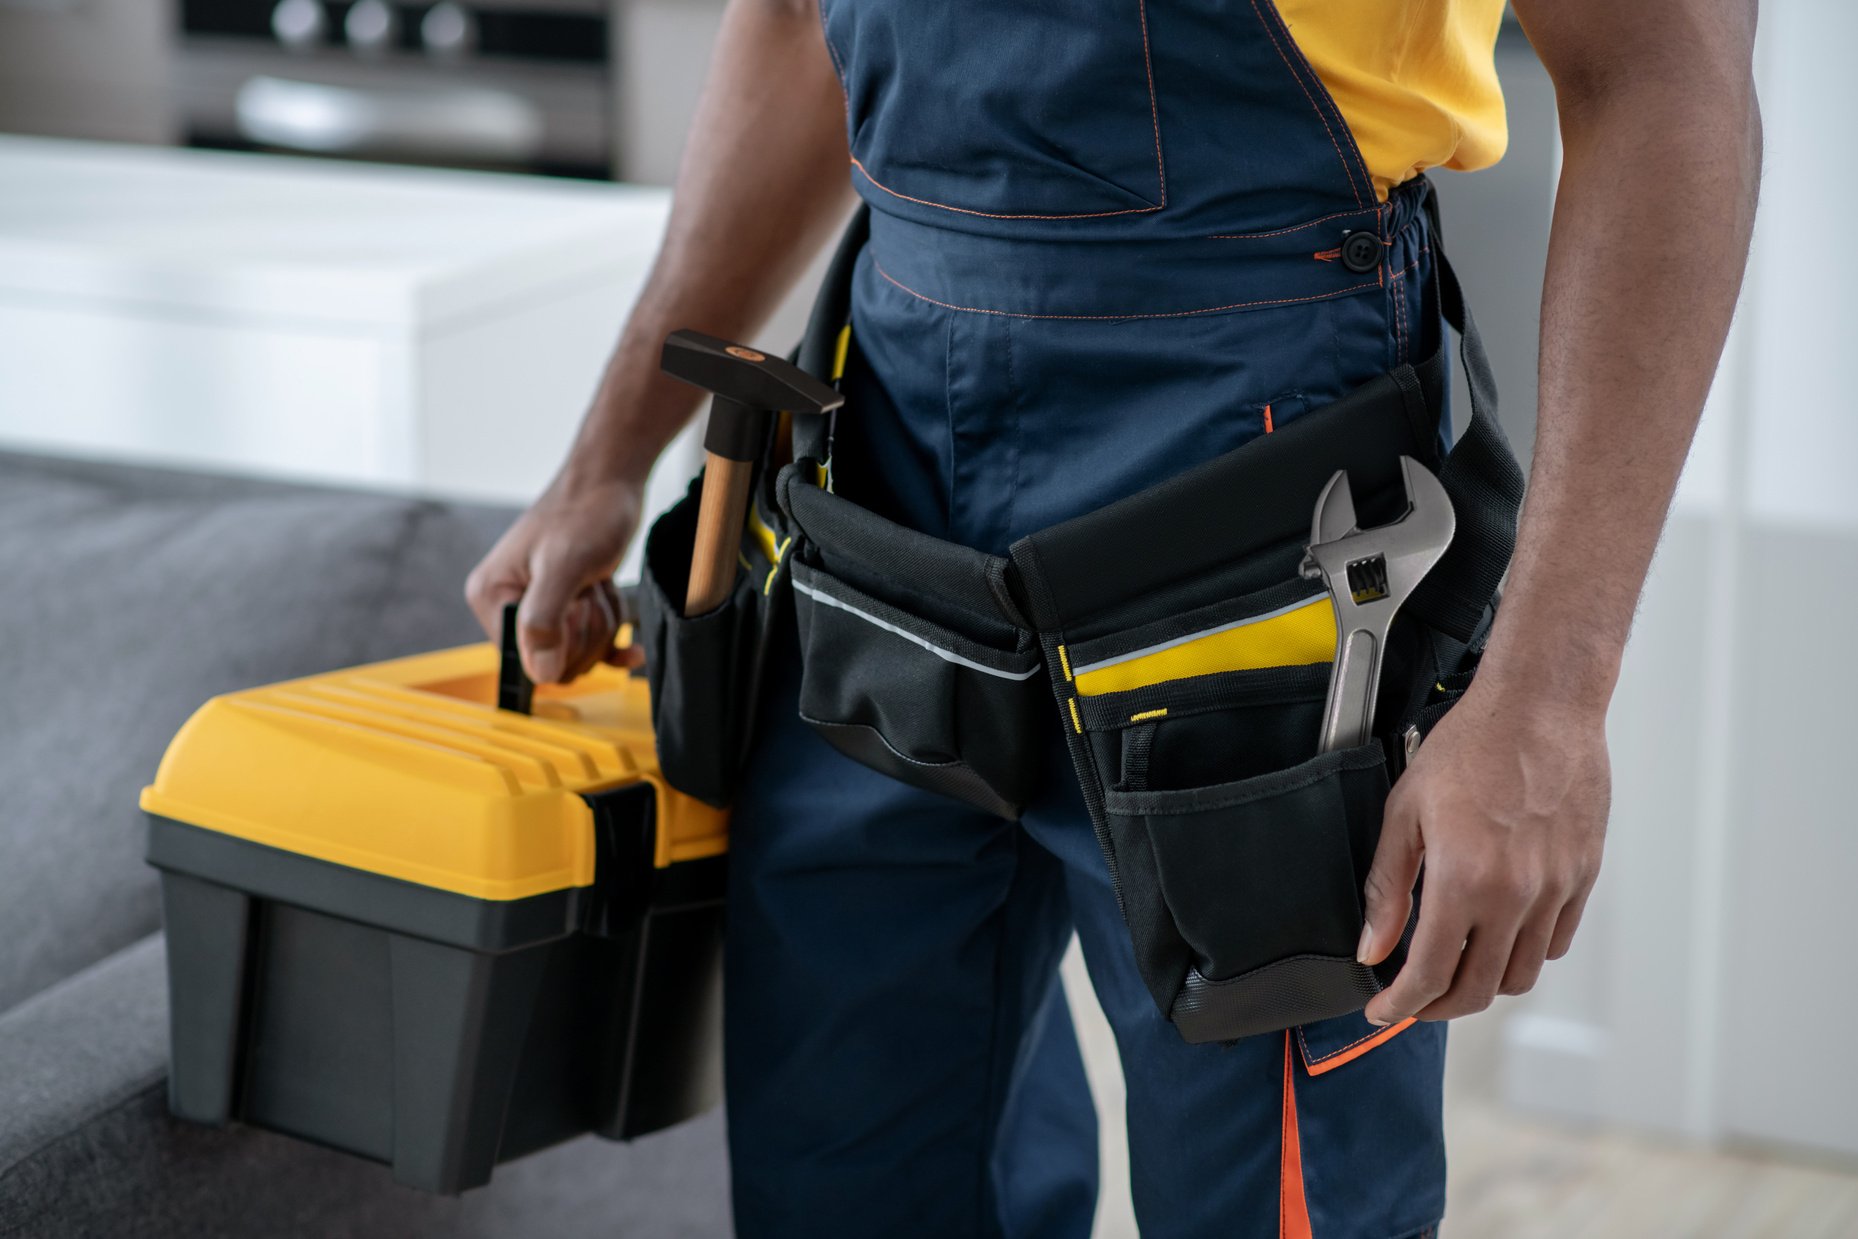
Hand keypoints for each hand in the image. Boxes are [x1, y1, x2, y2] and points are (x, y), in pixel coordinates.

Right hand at [465, 474, 643, 683]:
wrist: (611, 482)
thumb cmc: (586, 514)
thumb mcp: (565, 566)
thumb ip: (545, 621)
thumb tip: (540, 674)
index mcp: (491, 597)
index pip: (524, 661)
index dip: (561, 645)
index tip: (575, 605)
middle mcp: (508, 606)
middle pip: (555, 661)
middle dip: (587, 631)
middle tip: (590, 588)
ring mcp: (540, 608)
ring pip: (579, 654)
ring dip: (603, 624)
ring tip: (599, 584)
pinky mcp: (568, 607)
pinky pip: (591, 649)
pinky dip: (613, 644)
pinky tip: (632, 648)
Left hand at [1358, 682, 1608, 1024]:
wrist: (1541, 709)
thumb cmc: (1471, 746)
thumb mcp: (1405, 813)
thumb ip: (1387, 889)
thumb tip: (1373, 949)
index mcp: (1463, 881)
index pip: (1429, 975)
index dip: (1400, 1007)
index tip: (1382, 1013)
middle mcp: (1515, 896)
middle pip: (1478, 990)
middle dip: (1436, 1008)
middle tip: (1412, 1000)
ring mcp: (1555, 891)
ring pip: (1521, 975)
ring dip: (1483, 985)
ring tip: (1453, 969)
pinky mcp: (1582, 878)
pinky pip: (1554, 942)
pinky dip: (1523, 955)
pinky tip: (1497, 936)